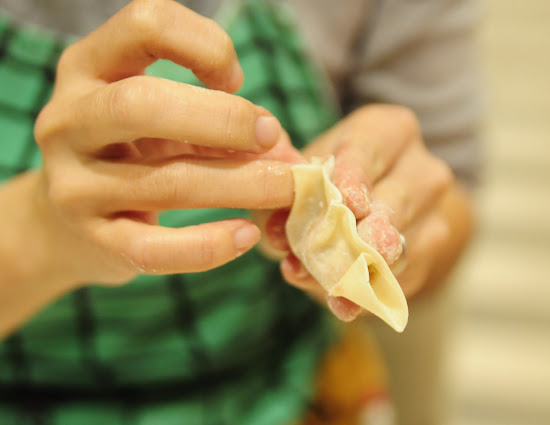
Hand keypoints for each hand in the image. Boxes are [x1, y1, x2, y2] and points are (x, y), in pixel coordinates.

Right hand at [31, 0, 301, 286]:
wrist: (66, 220)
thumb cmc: (132, 152)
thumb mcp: (162, 118)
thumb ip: (214, 118)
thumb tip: (280, 145)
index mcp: (90, 67)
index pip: (145, 24)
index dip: (205, 45)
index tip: (236, 80)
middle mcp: (69, 119)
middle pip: (142, 104)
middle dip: (223, 119)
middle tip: (270, 135)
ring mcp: (73, 184)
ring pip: (162, 183)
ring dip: (239, 186)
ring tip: (285, 189)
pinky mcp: (93, 240)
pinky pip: (154, 249)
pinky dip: (208, 246)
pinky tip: (246, 236)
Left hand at [262, 105, 453, 319]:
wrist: (380, 207)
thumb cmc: (330, 182)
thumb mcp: (306, 174)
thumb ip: (284, 194)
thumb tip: (273, 228)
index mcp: (389, 131)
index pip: (371, 149)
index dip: (355, 176)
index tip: (347, 204)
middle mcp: (422, 167)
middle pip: (397, 199)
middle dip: (364, 231)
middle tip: (345, 251)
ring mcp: (436, 211)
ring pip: (404, 243)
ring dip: (363, 269)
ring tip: (332, 290)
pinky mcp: (433, 253)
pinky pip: (405, 276)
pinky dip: (370, 292)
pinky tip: (346, 305)